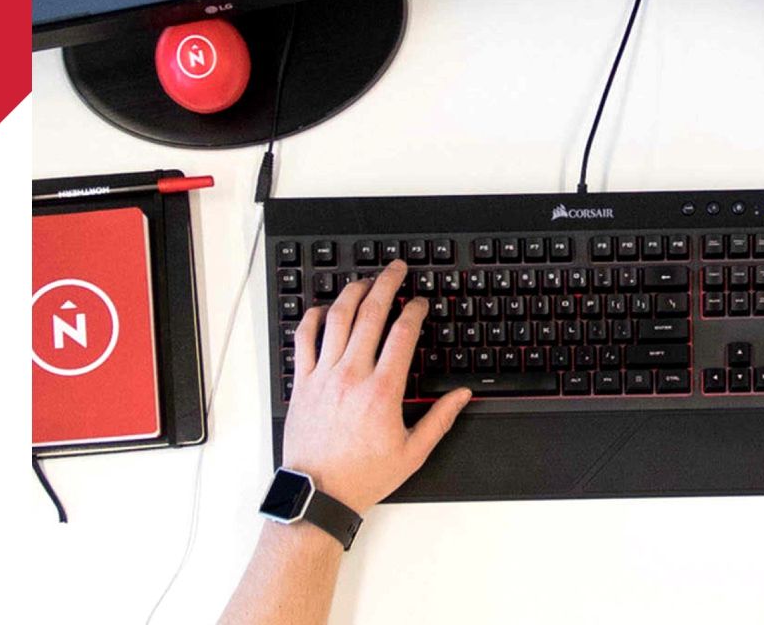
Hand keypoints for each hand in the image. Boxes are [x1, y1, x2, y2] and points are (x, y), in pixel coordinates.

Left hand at [281, 260, 470, 513]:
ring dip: (352, 293)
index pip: (402, 334)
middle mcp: (351, 375)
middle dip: (386, 284)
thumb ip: (440, 420)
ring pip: (336, 319)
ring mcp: (323, 376)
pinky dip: (312, 318)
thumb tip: (461, 396)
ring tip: (364, 281)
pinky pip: (303, 339)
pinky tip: (323, 309)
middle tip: (395, 269)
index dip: (414, 310)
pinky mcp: (302, 383)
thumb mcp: (412, 453)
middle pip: (370, 314)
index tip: (420, 302)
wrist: (317, 495)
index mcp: (382, 390)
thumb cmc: (362, 476)